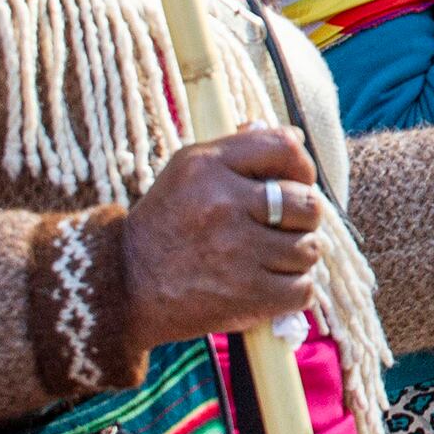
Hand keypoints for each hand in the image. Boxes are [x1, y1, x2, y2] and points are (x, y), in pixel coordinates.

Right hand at [120, 128, 324, 356]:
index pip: (286, 148)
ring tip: (269, 259)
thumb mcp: (187, 170)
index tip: (295, 183)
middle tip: (282, 228)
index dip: (302, 167)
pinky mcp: (246, 295)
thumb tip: (296, 138)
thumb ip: (240, 149)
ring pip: (309, 249)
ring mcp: (237, 251)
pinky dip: (294, 291)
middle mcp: (224, 204)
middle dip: (302, 218)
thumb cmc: (166, 224)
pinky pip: (303, 289)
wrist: (124, 285)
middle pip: (308, 204)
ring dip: (296, 258)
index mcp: (208, 166)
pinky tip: (271, 286)